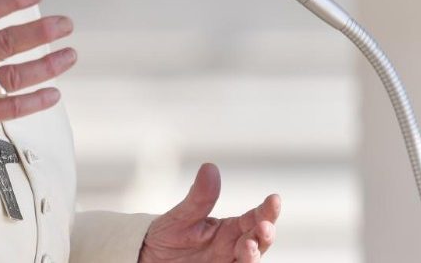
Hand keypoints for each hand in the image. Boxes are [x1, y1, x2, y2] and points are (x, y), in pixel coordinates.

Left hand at [139, 164, 280, 262]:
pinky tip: (243, 262)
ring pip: (249, 262)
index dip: (267, 210)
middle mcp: (232, 248)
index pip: (254, 219)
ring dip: (254, 255)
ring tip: (249, 247)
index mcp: (229, 230)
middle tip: (264, 227)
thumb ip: (199, 198)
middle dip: (265, 234)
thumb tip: (210, 167)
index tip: (274, 199)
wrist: (147, 259)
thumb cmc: (167, 236)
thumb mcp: (181, 216)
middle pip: (259, 242)